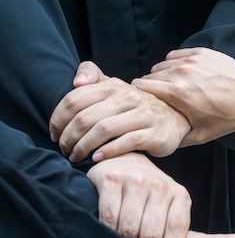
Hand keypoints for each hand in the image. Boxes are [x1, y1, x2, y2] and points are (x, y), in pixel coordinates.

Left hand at [49, 61, 190, 161]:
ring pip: (103, 130)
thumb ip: (95, 78)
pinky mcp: (155, 133)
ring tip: (76, 157)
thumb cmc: (139, 109)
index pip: (75, 99)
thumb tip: (76, 82)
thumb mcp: (118, 90)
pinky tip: (96, 159)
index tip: (54, 134)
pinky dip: (107, 152)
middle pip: (86, 117)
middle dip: (69, 137)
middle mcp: (130, 97)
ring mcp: (144, 115)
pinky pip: (125, 142)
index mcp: (115, 86)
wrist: (177, 119)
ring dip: (84, 147)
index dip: (58, 119)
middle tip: (64, 150)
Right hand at [86, 152, 190, 237]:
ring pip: (129, 228)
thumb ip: (170, 227)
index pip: (177, 229)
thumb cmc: (148, 191)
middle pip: (152, 233)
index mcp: (179, 195)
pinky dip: (107, 233)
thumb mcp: (168, 204)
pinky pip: (109, 216)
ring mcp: (136, 180)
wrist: (124, 159)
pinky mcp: (112, 179)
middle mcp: (160, 186)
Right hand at [132, 48, 234, 145]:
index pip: (141, 88)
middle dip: (150, 88)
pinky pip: (174, 56)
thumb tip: (155, 140)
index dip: (140, 97)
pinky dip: (174, 65)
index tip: (145, 105)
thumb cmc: (228, 118)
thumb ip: (174, 137)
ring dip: (162, 76)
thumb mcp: (201, 135)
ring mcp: (191, 60)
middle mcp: (181, 73)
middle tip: (159, 99)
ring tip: (172, 88)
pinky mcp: (200, 52)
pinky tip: (183, 76)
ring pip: (161, 65)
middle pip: (149, 76)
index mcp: (178, 93)